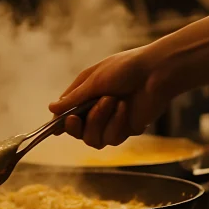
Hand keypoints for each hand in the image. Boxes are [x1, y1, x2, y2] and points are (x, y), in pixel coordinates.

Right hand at [48, 13, 208, 149]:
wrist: (157, 72)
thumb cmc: (126, 68)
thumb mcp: (94, 80)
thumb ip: (73, 98)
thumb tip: (51, 108)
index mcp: (86, 95)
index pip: (66, 115)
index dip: (61, 123)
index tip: (56, 126)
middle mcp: (96, 110)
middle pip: (77, 133)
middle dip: (76, 126)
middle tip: (75, 118)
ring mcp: (111, 122)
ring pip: (93, 140)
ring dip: (98, 121)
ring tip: (112, 100)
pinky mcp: (127, 129)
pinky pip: (113, 138)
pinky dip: (117, 123)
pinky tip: (125, 108)